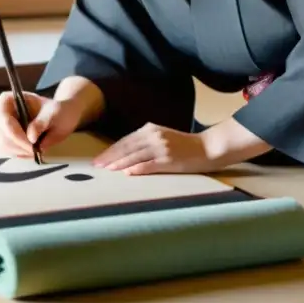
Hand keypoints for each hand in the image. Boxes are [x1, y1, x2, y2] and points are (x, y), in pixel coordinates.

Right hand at [0, 90, 84, 158]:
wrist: (58, 116)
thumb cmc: (55, 111)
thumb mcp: (53, 113)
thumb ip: (42, 123)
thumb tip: (31, 137)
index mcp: (7, 100)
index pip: (5, 121)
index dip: (17, 136)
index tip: (33, 146)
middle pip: (1, 136)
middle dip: (20, 147)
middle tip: (38, 150)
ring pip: (3, 147)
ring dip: (21, 152)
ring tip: (37, 149)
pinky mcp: (2, 139)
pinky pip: (7, 152)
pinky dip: (21, 154)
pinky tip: (32, 150)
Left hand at [92, 123, 211, 175]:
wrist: (207, 148)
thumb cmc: (183, 145)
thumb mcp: (162, 137)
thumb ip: (145, 143)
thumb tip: (125, 157)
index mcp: (150, 129)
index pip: (125, 141)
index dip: (111, 150)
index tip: (99, 159)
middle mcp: (154, 136)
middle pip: (126, 148)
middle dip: (110, 157)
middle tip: (97, 166)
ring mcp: (161, 148)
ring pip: (134, 156)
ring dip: (119, 164)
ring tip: (107, 171)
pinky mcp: (169, 160)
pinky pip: (149, 165)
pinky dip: (137, 169)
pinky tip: (127, 173)